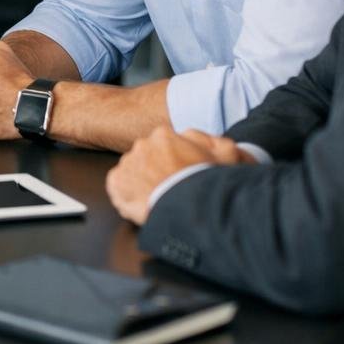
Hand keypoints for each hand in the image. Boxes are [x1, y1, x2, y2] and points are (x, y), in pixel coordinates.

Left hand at [105, 126, 240, 225]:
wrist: (192, 209)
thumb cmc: (209, 182)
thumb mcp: (227, 153)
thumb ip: (212, 139)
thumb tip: (196, 138)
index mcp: (164, 135)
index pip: (166, 145)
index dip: (176, 161)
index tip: (182, 173)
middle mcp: (141, 145)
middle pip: (149, 157)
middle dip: (158, 169)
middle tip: (173, 187)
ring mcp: (127, 165)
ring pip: (134, 171)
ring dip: (143, 181)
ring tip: (161, 197)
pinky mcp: (116, 184)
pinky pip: (118, 186)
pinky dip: (128, 194)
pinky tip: (145, 202)